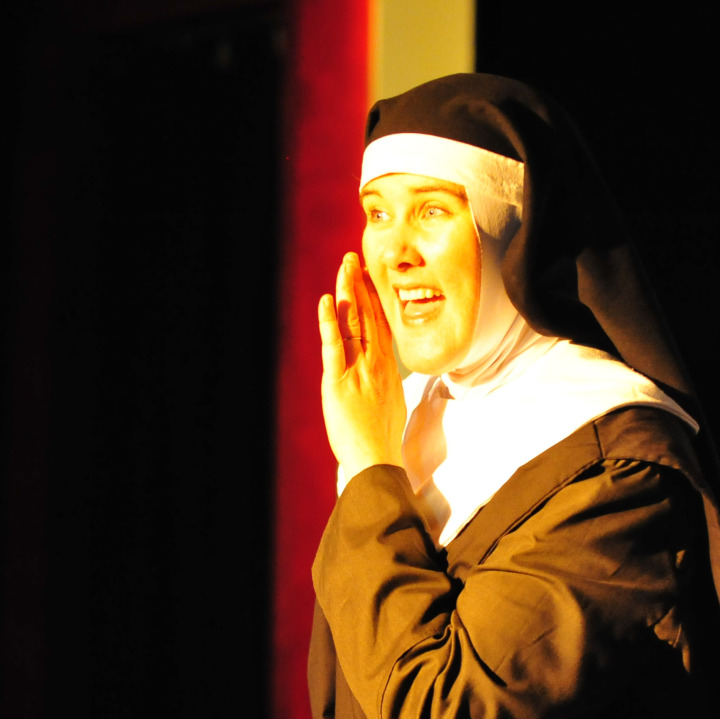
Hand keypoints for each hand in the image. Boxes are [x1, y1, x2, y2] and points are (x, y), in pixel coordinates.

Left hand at [317, 253, 404, 482]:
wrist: (377, 460)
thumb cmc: (383, 438)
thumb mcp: (391, 402)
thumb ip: (384, 381)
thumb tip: (383, 373)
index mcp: (387, 368)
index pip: (381, 324)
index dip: (375, 298)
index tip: (371, 276)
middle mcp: (376, 364)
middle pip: (369, 316)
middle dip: (361, 285)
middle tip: (354, 258)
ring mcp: (359, 370)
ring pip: (354, 323)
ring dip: (348, 292)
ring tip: (344, 266)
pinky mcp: (339, 382)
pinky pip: (334, 346)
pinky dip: (330, 322)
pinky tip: (328, 301)